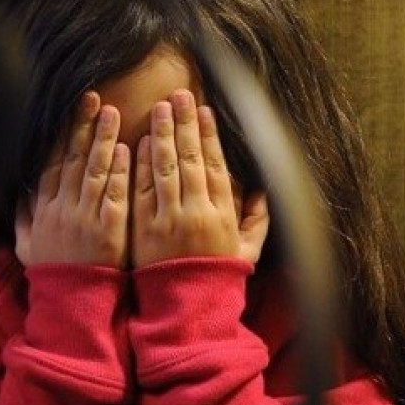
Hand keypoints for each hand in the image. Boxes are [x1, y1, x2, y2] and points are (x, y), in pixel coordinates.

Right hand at [15, 92, 130, 268]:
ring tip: (113, 113)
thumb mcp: (26, 245)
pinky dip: (120, 170)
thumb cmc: (52, 273)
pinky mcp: (109, 230)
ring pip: (95, 171)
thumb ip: (22, 216)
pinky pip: (114, 194)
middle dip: (83, 126)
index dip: (63, 135)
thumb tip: (19, 190)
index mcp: (43, 210)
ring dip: (104, 139)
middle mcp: (62, 209)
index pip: (52, 164)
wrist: (72, 303)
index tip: (71, 111)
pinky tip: (126, 149)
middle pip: (73, 160)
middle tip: (93, 98)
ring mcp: (86, 218)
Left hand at [131, 89, 268, 267]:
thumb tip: (263, 191)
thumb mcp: (246, 252)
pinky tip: (141, 142)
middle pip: (190, 159)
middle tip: (179, 94)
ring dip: (163, 135)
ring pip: (166, 169)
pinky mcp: (143, 230)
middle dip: (185, 124)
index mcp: (222, 214)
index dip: (209, 135)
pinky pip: (142, 191)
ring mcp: (168, 220)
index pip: (215, 165)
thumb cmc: (214, 279)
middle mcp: (196, 213)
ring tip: (159, 108)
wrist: (184, 310)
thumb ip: (256, 220)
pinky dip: (141, 165)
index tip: (203, 110)